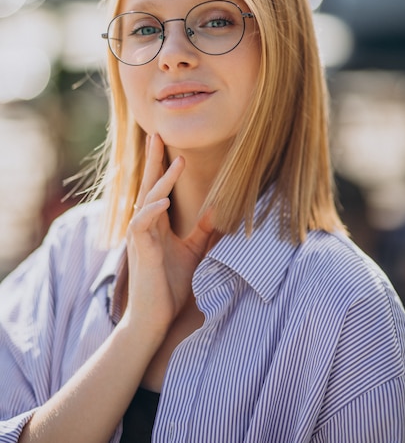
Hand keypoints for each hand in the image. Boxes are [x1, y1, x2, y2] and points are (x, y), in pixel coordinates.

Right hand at [122, 134, 215, 336]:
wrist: (154, 318)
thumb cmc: (170, 286)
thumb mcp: (192, 252)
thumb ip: (202, 231)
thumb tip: (219, 211)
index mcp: (156, 223)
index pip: (157, 187)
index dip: (161, 165)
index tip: (165, 142)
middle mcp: (145, 225)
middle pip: (148, 185)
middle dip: (153, 159)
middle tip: (157, 133)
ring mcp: (140, 237)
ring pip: (147, 200)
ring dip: (162, 180)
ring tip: (178, 162)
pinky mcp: (139, 251)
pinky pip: (141, 224)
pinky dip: (151, 210)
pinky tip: (164, 200)